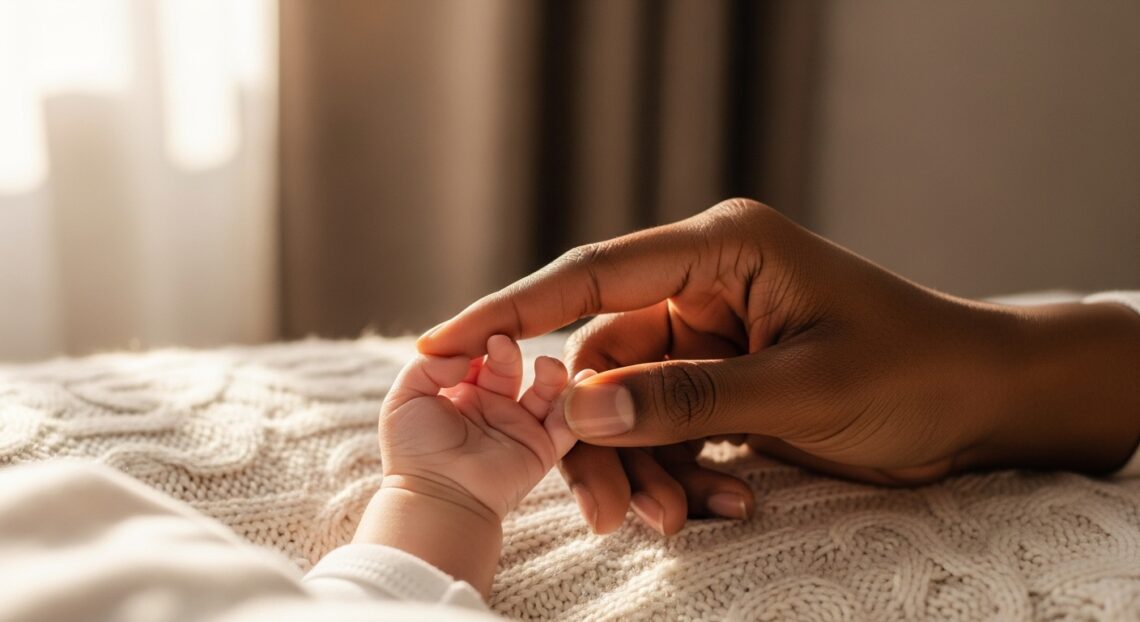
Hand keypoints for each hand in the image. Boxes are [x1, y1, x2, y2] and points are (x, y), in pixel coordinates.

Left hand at [379, 334, 573, 518]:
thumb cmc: (415, 453)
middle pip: (509, 366)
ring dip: (548, 372)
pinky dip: (578, 400)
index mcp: (456, 393)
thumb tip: (463, 351)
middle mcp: (489, 407)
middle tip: (502, 343)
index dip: (480, 339)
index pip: (476, 354)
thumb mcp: (404, 398)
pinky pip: (567, 421)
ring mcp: (517, 427)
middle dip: (507, 352)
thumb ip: (428, 364)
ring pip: (544, 390)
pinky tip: (582, 377)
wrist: (437, 499)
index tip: (481, 330)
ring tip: (545, 365)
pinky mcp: (541, 449)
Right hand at [418, 199, 1139, 535]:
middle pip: (602, 360)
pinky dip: (679, 474)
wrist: (979, 402)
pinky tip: (722, 508)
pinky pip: (667, 428)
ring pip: (629, 405)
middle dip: (599, 439)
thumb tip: (578, 409)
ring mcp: (710, 336)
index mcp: (720, 250)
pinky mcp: (722, 381)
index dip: (509, 310)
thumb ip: (689, 399)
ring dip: (641, 468)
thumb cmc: (911, 371)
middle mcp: (703, 284)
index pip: (590, 274)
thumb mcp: (801, 390)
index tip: (440, 346)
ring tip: (678, 523)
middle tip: (610, 514)